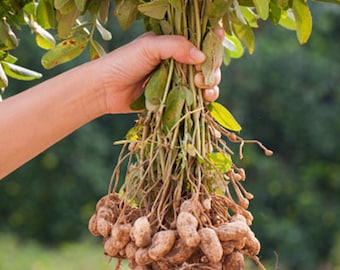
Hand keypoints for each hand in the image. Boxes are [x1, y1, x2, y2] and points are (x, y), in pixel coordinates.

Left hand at [95, 33, 221, 113]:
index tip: (219, 40)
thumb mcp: (149, 47)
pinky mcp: (175, 97)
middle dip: (213, 66)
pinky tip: (205, 98)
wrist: (106, 89)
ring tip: (204, 88)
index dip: (212, 39)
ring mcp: (178, 79)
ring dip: (212, 83)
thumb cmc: (124, 62)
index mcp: (172, 43)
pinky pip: (195, 97)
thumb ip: (175, 46)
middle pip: (207, 60)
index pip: (200, 37)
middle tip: (204, 76)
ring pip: (205, 79)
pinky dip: (205, 98)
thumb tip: (201, 56)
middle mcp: (178, 60)